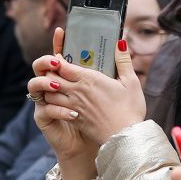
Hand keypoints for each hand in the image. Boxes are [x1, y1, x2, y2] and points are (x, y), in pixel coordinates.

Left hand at [29, 28, 145, 149]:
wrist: (125, 138)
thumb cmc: (130, 109)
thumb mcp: (131, 81)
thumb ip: (123, 60)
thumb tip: (120, 41)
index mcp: (89, 79)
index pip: (62, 65)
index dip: (56, 60)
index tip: (59, 57)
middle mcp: (77, 92)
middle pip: (52, 78)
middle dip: (50, 72)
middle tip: (54, 69)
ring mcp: (73, 106)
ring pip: (50, 94)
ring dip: (49, 88)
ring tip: (55, 84)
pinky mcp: (74, 119)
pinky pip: (55, 108)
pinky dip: (53, 103)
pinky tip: (60, 100)